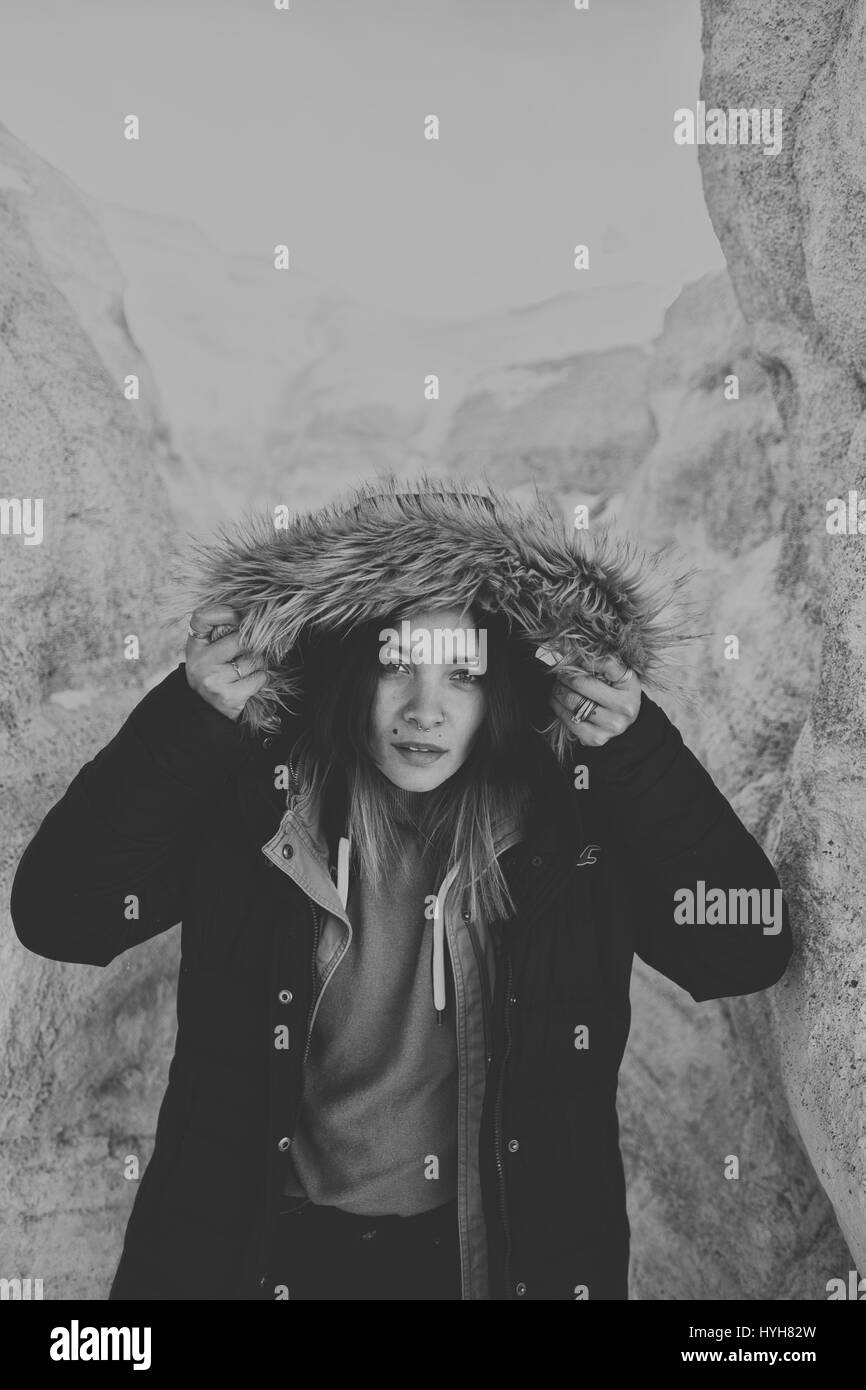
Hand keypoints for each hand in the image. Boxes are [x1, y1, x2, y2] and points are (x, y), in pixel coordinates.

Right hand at [184, 605, 267, 722]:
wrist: (207, 708)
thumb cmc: (215, 669)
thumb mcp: (210, 647)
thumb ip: (223, 629)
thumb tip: (255, 615)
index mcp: (195, 645)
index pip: (203, 617)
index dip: (225, 612)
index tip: (238, 617)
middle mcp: (200, 662)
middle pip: (240, 639)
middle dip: (253, 644)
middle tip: (251, 649)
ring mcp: (213, 680)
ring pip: (254, 660)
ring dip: (259, 662)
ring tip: (248, 667)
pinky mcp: (228, 697)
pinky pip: (259, 678)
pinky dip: (261, 678)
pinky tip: (250, 681)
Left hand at [547, 653, 641, 747]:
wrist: (624, 719)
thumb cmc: (618, 691)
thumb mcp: (618, 674)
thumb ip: (602, 663)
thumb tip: (573, 656)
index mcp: (630, 686)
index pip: (607, 664)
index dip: (586, 659)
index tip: (576, 659)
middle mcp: (624, 708)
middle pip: (582, 684)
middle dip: (565, 676)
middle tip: (560, 673)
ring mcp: (610, 725)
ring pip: (572, 702)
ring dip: (558, 691)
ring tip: (557, 685)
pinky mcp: (596, 738)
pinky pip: (568, 720)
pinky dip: (557, 707)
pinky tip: (556, 700)